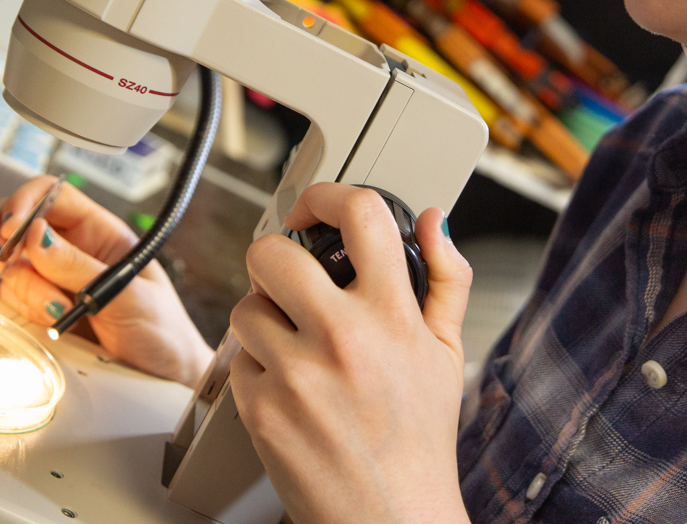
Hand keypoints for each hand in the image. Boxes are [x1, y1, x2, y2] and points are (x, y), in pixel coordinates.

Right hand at [0, 175, 214, 388]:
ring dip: (25, 290)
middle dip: (3, 241)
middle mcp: (71, 251)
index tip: (13, 228)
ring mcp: (52, 281)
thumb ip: (79, 267)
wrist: (163, 376)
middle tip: (5, 263)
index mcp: (99, 232)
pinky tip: (51, 323)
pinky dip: (23, 311)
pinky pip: (12, 302)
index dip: (25, 201)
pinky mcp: (41, 312)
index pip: (52, 194)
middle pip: (17, 224)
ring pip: (10, 267)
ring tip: (60, 311)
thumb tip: (36, 236)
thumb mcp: (127, 293)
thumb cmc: (161, 330)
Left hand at [228, 183, 473, 523]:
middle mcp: (342, 337)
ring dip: (264, 320)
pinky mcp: (261, 409)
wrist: (392, 518)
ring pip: (246, 308)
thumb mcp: (448, 352)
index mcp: (392, 315)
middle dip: (275, 258)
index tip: (316, 207)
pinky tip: (292, 392)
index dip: (329, 195)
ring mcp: (296, 374)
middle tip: (287, 278)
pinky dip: (258, 371)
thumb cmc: (419, 439)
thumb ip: (444, 279)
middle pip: (270, 252)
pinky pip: (239, 361)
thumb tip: (432, 222)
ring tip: (297, 347)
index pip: (359, 214)